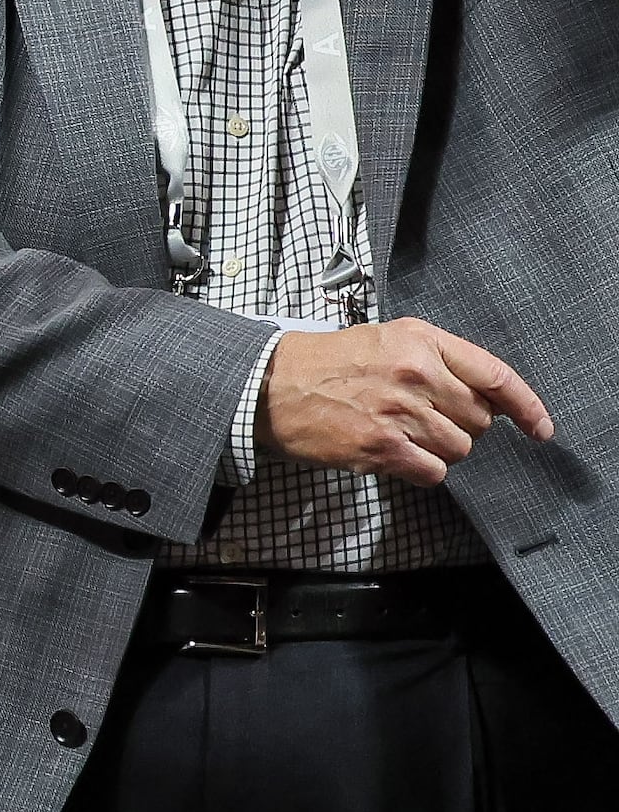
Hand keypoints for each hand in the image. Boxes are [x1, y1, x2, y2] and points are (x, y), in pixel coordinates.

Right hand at [261, 318, 550, 484]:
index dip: (527, 406)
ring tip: (398, 432)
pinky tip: (390, 452)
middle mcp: (415, 372)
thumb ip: (437, 362)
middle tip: (420, 417)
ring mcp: (400, 411)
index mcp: (419, 340)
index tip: (541, 429)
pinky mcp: (383, 446)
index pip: (494, 375)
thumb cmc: (326, 363)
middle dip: (458, 425)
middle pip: (478, 421)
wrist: (269, 384)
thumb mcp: (386, 340)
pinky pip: (434, 472)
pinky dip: (418, 469)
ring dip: (436, 449)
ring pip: (458, 449)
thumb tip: (489, 402)